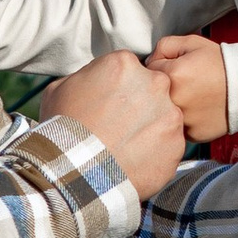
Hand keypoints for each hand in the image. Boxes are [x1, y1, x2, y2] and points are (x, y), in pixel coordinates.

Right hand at [41, 50, 184, 199]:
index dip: (119, 89)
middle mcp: (154, 83)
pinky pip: (169, 146)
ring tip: (126, 148)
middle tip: (119, 127)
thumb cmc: (62, 128)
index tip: (109, 105)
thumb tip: (92, 80)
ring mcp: (170, 115)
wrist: (74, 172)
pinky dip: (156, 154)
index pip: (130, 70)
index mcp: (124, 64)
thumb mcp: (59, 89)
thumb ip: (85, 77)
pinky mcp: (177, 145)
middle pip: (153, 90)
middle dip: (140, 105)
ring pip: (164, 118)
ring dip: (150, 129)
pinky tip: (134, 162)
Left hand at [146, 33, 231, 143]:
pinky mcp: (192, 134)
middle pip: (152, 94)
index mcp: (172, 75)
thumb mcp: (192, 43)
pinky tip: (198, 110)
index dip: (162, 67)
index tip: (176, 68)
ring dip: (171, 106)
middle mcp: (175, 100)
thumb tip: (148, 61)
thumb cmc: (222, 64)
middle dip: (163, 88)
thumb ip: (164, 46)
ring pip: (163, 113)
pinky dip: (184, 120)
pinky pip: (177, 127)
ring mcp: (183, 120)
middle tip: (184, 83)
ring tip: (192, 96)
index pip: (147, 70)